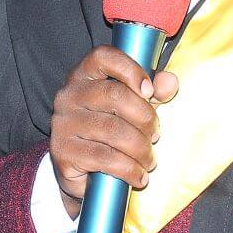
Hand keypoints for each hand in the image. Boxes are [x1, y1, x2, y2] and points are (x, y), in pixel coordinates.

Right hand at [49, 46, 179, 218]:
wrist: (81, 173)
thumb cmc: (109, 131)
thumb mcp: (132, 107)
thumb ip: (152, 92)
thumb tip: (170, 81)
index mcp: (84, 75)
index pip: (103, 57)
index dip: (130, 69)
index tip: (150, 91)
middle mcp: (68, 95)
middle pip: (114, 95)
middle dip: (145, 118)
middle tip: (156, 135)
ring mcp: (63, 124)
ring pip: (113, 130)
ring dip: (141, 148)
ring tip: (150, 159)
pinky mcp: (63, 153)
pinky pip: (105, 158)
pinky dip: (129, 169)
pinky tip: (139, 175)